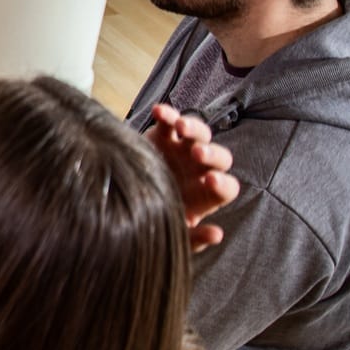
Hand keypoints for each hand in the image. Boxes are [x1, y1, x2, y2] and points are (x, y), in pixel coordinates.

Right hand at [146, 103, 238, 251]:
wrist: (123, 203)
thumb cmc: (153, 220)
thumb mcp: (172, 234)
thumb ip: (194, 238)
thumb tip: (217, 234)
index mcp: (206, 195)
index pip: (227, 188)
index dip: (222, 184)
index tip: (210, 182)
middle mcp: (199, 170)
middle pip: (220, 156)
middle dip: (211, 154)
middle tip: (197, 154)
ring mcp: (183, 150)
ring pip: (199, 133)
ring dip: (193, 127)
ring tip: (180, 126)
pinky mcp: (163, 136)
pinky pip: (169, 121)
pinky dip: (167, 113)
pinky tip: (158, 111)